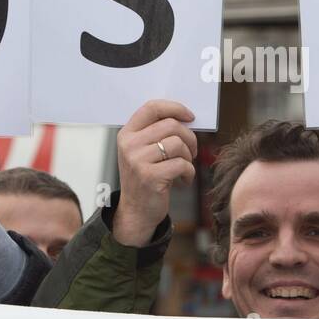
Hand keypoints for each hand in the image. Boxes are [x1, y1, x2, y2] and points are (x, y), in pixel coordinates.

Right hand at [114, 100, 196, 246]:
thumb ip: (157, 132)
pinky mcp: (150, 177)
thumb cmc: (146, 177)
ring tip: (184, 166)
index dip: (175, 108)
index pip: (152, 107)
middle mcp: (129, 145)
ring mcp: (138, 161)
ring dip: (189, 156)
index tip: (190, 117)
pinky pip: (182, 164)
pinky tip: (183, 180)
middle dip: (189, 137)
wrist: (136, 211)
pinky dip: (189, 172)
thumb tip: (187, 118)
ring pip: (178, 144)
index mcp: (127, 134)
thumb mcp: (143, 151)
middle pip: (171, 125)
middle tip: (191, 151)